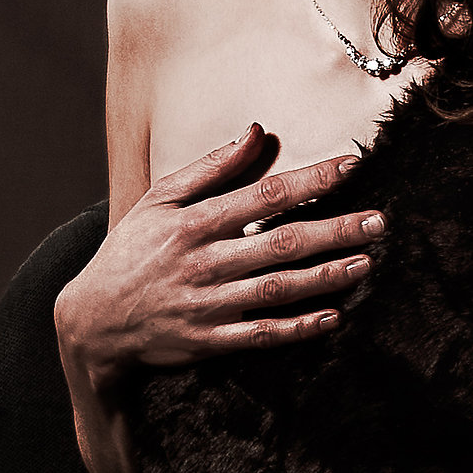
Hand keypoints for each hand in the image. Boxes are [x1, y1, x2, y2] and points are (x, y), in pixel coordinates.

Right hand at [56, 125, 384, 400]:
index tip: (353, 166)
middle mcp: (204, 262)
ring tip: (365, 263)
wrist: (93, 319)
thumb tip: (255, 131)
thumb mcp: (160, 199)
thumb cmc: (131, 251)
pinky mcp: (208, 340)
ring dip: (325, 277)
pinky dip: (296, 328)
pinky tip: (331, 318)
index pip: (264, 195)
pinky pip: (260, 335)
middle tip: (378, 222)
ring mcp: (207, 304)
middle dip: (333, 230)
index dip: (311, 180)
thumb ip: (210, 167)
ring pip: (276, 289)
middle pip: (280, 242)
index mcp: (194, 222)